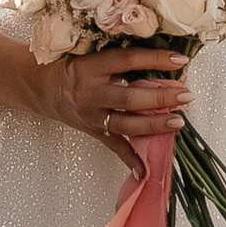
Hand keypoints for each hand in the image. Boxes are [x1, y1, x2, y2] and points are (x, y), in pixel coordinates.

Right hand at [39, 42, 188, 168]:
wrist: (39, 86)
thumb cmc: (69, 65)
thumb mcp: (89, 54)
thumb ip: (118, 58)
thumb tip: (158, 57)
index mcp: (89, 67)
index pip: (127, 61)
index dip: (155, 59)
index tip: (180, 59)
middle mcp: (89, 93)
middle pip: (129, 98)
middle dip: (160, 97)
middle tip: (186, 95)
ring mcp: (91, 116)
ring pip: (125, 124)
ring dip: (153, 125)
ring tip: (178, 123)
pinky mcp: (92, 131)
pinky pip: (114, 147)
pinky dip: (130, 160)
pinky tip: (145, 171)